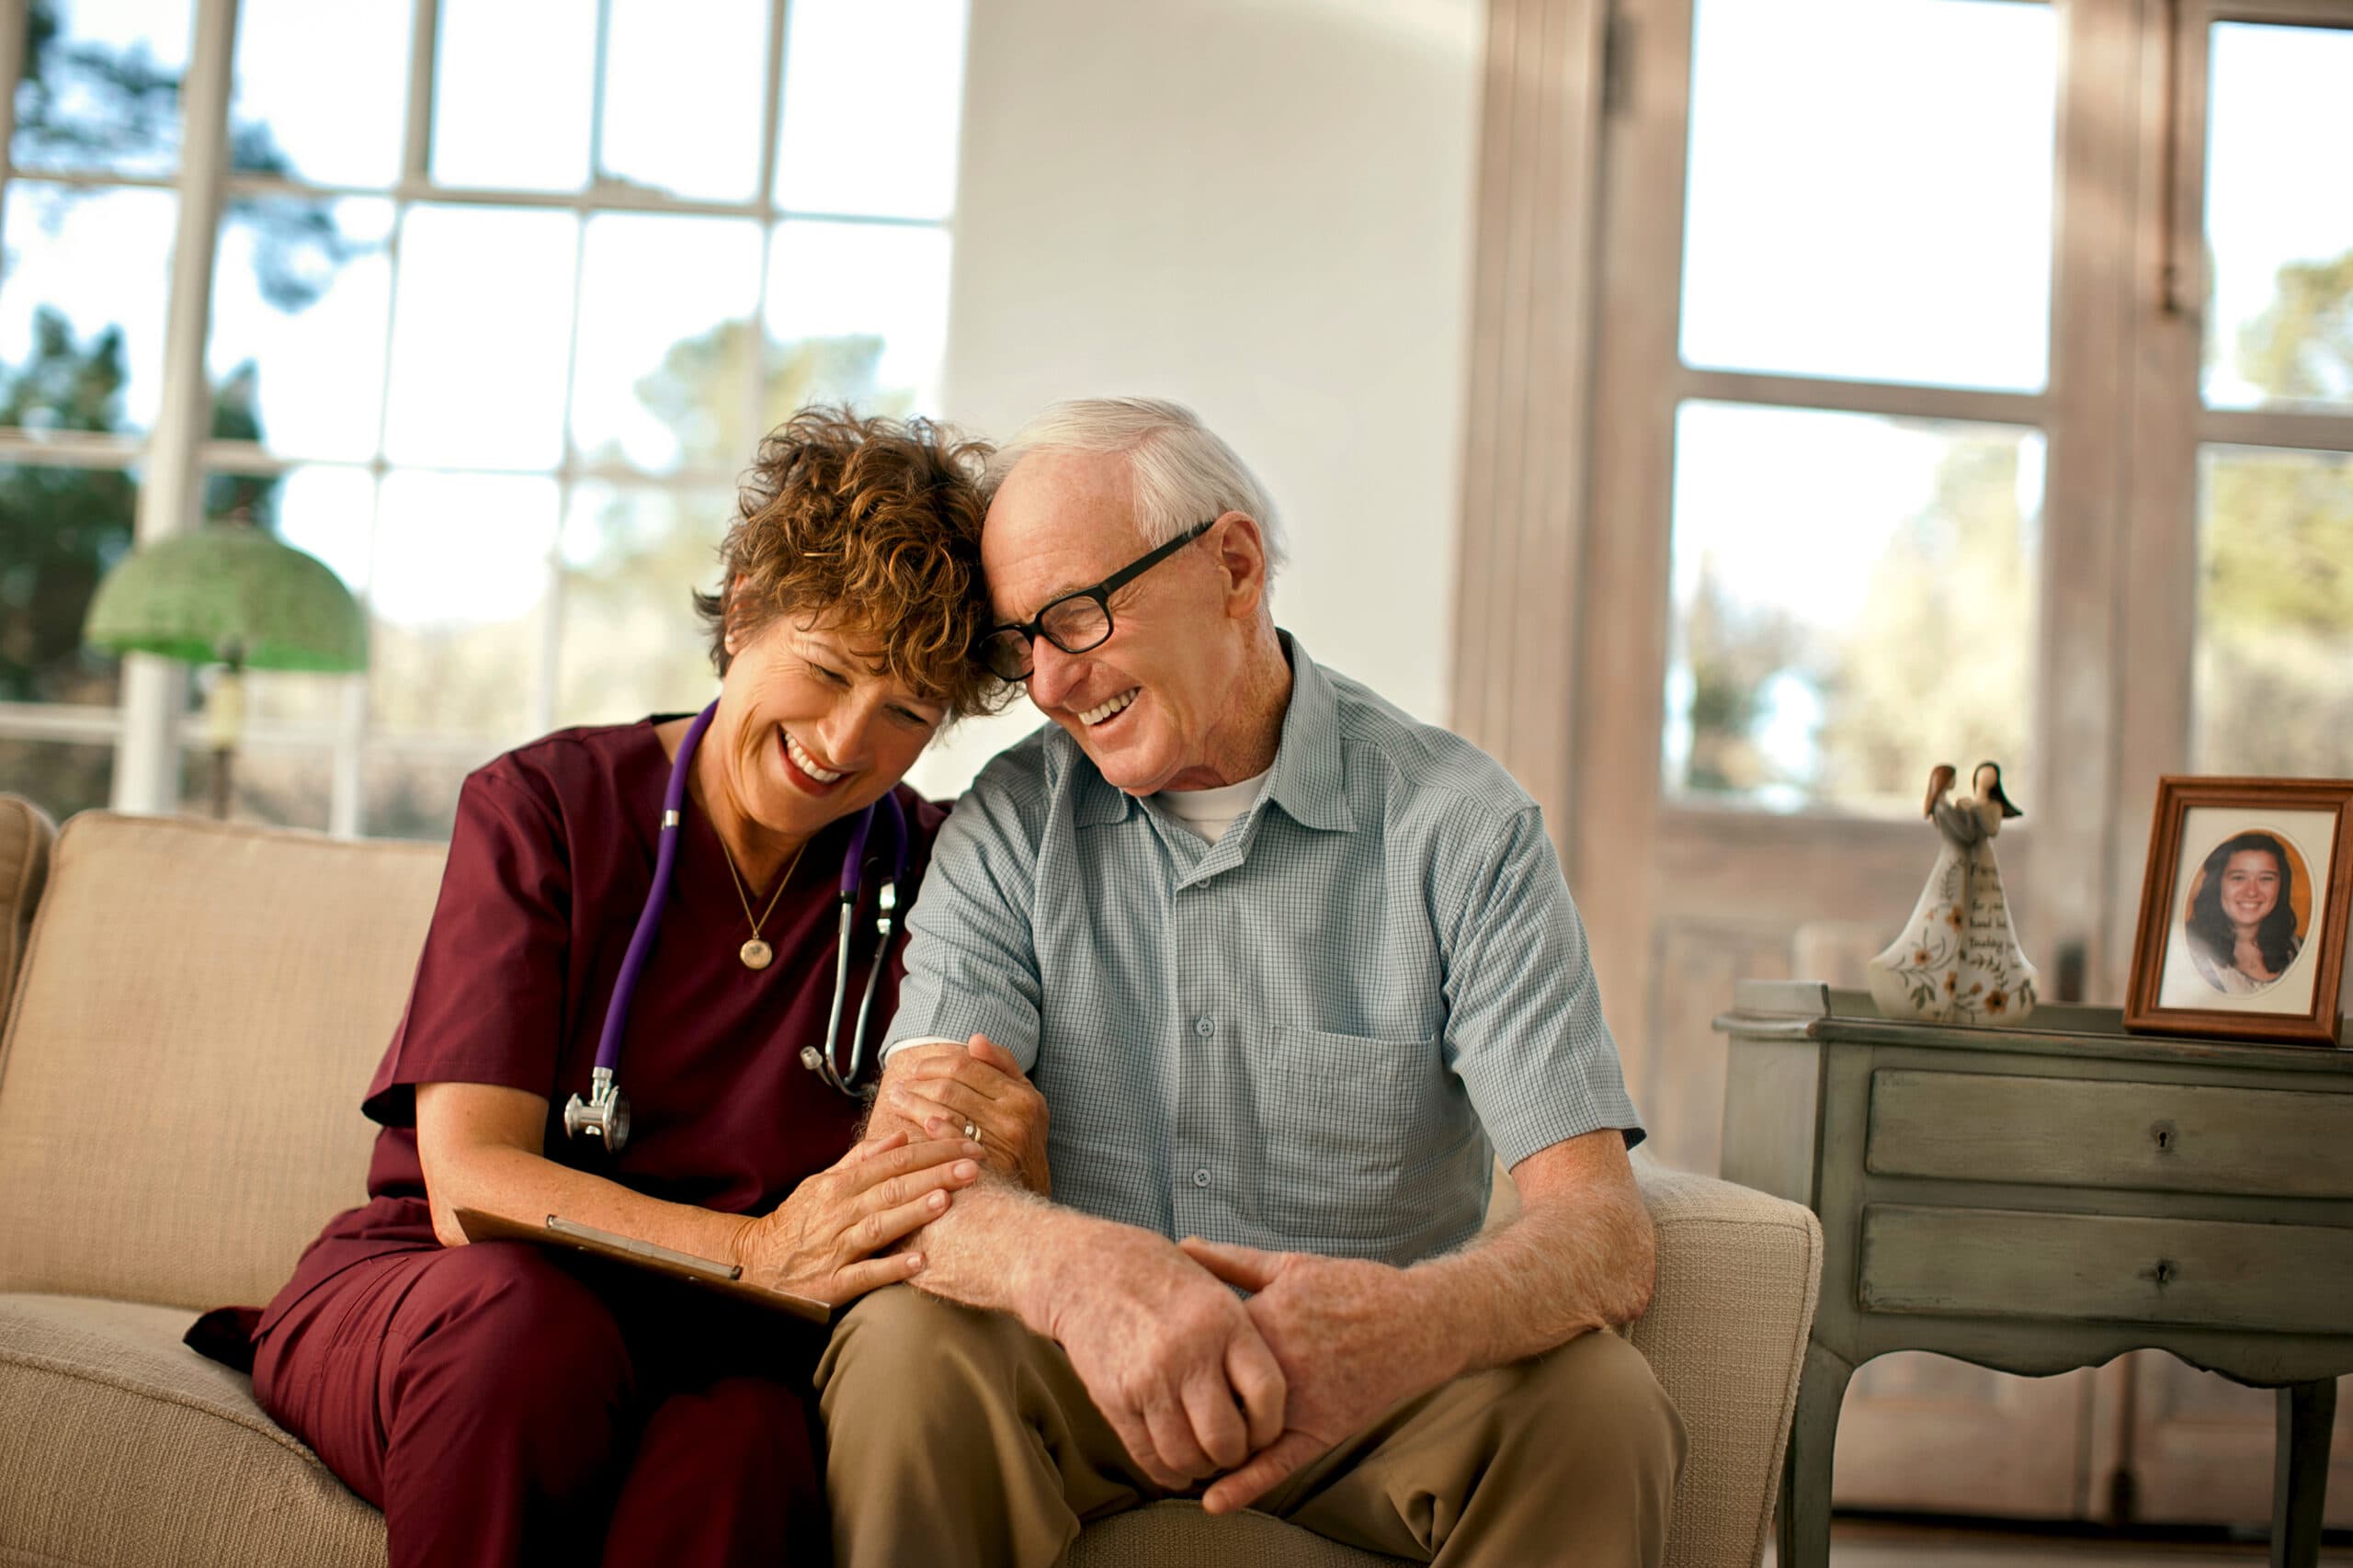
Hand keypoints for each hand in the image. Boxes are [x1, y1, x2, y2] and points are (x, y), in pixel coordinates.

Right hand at [731, 1130, 981, 1305]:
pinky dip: (891, 1267)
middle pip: (892, 1189)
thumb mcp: (822, 1183)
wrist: (755, 1264)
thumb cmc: (797, 1222)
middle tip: (973, 1168)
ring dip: (913, 1213)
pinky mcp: (832, 1283)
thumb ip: (860, 1159)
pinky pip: (864, 1274)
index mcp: (839, 1186)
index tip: (966, 1146)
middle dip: (934, 1176)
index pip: (892, 1162)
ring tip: (946, 1201)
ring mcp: (835, 1248)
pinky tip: (919, 1261)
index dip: (931, 1152)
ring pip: (879, 1226)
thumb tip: (899, 1136)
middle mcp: (838, 1213)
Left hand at [878, 1035, 1051, 1195]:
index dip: (935, 1064)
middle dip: (918, 1082)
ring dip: (912, 1103)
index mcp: (1023, 1096)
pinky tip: (911, 1125)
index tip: (918, 1068)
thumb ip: (1003, 1066)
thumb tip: (975, 1039)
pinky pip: (943, 1143)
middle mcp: (1013, 1118)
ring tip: (897, 1099)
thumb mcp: (1027, 1100)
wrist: (1027, 1200)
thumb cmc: (1022, 1143)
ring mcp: (996, 1145)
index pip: (967, 1066)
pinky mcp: (979, 1169)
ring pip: (941, 1112)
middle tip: (900, 1084)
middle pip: (950, 1088)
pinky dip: (925, 1129)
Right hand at [1041, 1225, 1287, 1491]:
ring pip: (1185, 1456)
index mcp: (1225, 1323)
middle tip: (1231, 1450)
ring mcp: (1147, 1379)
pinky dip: (1167, 1471)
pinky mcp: (1114, 1398)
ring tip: (1203, 1456)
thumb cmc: (1163, 1279)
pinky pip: (1147, 1455)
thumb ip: (1245, 1337)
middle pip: (1225, 1438)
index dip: (1270, 1425)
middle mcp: (1187, 1354)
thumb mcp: (1216, 1286)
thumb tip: (1270, 1398)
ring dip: (1200, 1467)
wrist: (1089, 1268)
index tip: (1264, 1430)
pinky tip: (1176, 1465)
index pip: (1267, 1393)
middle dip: (1233, 1455)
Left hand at [1179, 1239, 1459, 1514]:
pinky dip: (1245, 1485)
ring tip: (1178, 1445)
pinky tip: (1213, 1501)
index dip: (1172, 1351)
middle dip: (1184, 1400)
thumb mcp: (1288, 1266)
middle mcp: (1277, 1365)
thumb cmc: (1351, 1288)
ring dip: (1207, 1441)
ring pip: (1238, 1430)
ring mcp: (1301, 1401)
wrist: (1417, 1320)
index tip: (1153, 1351)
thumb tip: (1183, 1246)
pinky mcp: (1323, 1430)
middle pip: (1211, 1391)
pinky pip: (1279, 1464)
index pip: (1197, 1345)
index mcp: (1263, 1321)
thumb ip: (1231, 1261)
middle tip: (1159, 1405)